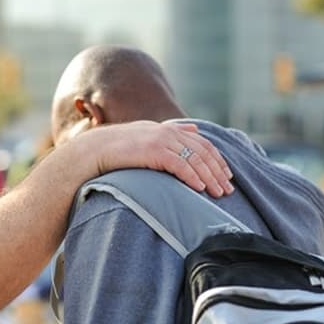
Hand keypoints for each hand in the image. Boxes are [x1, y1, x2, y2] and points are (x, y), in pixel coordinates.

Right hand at [77, 120, 233, 196]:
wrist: (95, 150)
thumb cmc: (120, 148)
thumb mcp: (149, 135)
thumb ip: (172, 132)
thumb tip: (195, 129)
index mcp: (170, 129)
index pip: (203, 143)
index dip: (217, 160)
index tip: (226, 176)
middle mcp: (169, 132)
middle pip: (204, 152)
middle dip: (218, 172)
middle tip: (228, 190)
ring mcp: (162, 140)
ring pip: (195, 160)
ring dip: (210, 178)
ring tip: (218, 194)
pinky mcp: (154, 151)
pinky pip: (180, 165)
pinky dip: (193, 177)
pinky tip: (200, 189)